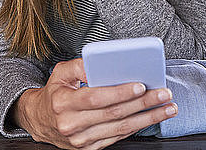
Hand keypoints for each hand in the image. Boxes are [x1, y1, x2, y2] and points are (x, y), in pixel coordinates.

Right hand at [11, 58, 176, 149]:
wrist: (39, 120)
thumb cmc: (54, 94)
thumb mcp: (60, 73)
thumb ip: (80, 66)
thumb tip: (101, 63)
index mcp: (63, 103)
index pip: (96, 98)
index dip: (120, 92)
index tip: (140, 85)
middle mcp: (71, 124)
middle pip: (113, 114)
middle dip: (143, 103)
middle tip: (163, 94)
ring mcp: (81, 140)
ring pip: (120, 128)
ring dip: (147, 118)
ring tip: (166, 108)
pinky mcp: (89, 148)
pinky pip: (117, 138)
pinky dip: (136, 127)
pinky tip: (149, 118)